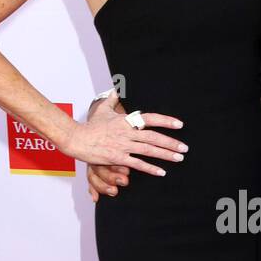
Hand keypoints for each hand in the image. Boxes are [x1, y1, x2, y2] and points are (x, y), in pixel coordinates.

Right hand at [66, 93, 186, 200]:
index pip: (149, 118)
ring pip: (148, 150)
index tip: (179, 124)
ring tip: (179, 158)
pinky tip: (161, 172)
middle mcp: (126, 132)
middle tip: (185, 147)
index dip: (165, 121)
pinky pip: (137, 164)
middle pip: (153, 136)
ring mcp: (123, 145)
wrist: (76, 139)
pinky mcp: (117, 158)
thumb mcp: (102, 109)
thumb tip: (116, 89)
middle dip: (171, 142)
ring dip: (165, 155)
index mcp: (125, 120)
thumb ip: (111, 99)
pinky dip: (150, 168)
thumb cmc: (89, 125)